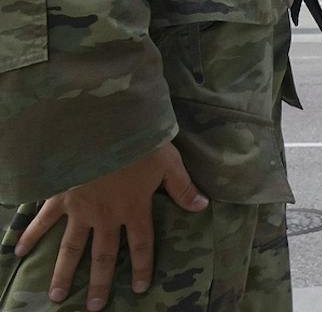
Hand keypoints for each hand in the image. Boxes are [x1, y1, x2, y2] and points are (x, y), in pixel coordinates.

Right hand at [15, 143, 207, 310]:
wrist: (105, 128)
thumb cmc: (141, 141)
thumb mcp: (169, 163)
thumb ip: (182, 188)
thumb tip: (203, 207)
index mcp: (134, 208)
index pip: (141, 244)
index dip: (141, 267)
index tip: (139, 289)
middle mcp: (106, 215)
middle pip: (103, 255)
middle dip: (99, 282)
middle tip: (94, 307)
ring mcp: (80, 209)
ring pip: (71, 247)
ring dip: (64, 272)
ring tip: (56, 296)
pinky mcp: (60, 196)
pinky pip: (42, 220)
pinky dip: (30, 235)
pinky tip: (18, 252)